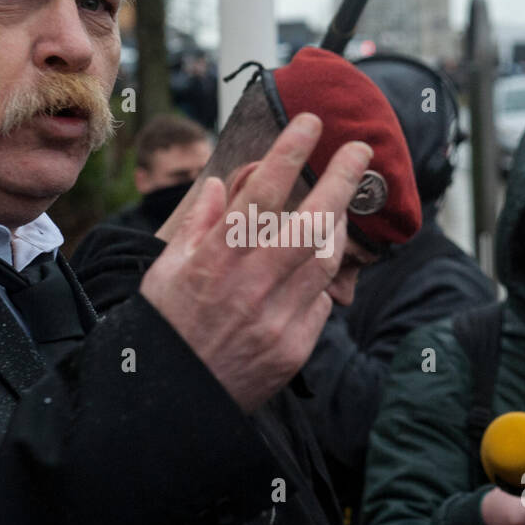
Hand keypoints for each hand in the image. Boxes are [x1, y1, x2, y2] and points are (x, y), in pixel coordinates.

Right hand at [140, 113, 370, 413]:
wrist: (172, 402)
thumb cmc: (164, 330)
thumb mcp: (164, 272)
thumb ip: (197, 226)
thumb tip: (223, 186)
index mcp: (214, 260)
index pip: (262, 193)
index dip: (289, 152)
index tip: (310, 123)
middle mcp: (250, 285)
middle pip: (311, 222)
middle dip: (341, 181)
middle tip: (360, 151)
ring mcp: (276, 318)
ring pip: (325, 260)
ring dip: (336, 229)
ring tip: (339, 208)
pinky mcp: (293, 347)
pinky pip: (319, 302)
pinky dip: (317, 282)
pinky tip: (308, 274)